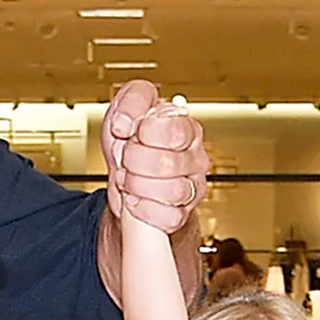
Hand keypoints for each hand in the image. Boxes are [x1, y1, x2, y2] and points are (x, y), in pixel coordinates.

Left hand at [103, 80, 209, 231]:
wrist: (123, 177)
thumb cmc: (129, 141)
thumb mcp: (126, 108)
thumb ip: (131, 102)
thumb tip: (124, 123)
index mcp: (187, 127)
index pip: (175, 132)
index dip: (146, 135)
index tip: (134, 133)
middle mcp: (195, 158)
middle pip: (169, 163)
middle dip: (136, 162)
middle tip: (126, 159)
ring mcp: (192, 187)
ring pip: (172, 192)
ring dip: (139, 186)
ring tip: (128, 179)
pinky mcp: (183, 213)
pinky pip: (170, 217)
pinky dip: (145, 210)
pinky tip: (134, 200)